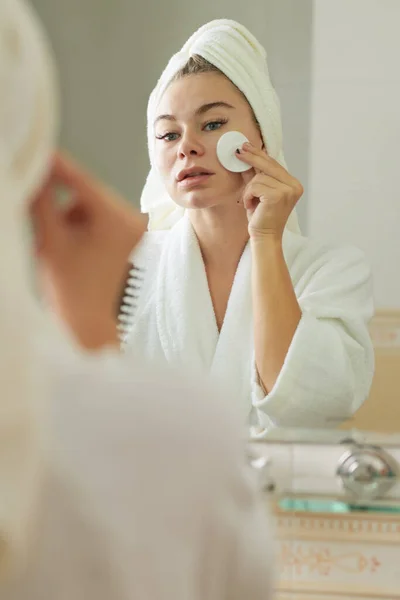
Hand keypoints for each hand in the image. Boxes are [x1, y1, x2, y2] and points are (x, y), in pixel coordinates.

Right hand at [30, 151, 145, 349]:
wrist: (88, 325)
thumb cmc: (72, 290)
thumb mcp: (51, 240)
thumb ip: (41, 201)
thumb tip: (34, 169)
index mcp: (117, 220)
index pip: (82, 181)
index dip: (56, 165)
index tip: (38, 147)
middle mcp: (130, 221)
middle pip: (85, 193)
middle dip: (57, 194)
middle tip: (33, 190)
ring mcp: (129, 231)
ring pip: (87, 206)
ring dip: (64, 213)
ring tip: (50, 239)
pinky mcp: (123, 239)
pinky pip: (94, 220)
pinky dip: (75, 225)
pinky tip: (63, 243)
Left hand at [237, 142, 302, 239]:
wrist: (265, 237)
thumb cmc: (262, 217)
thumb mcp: (259, 192)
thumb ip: (256, 175)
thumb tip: (246, 156)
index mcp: (293, 184)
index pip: (274, 164)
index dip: (260, 155)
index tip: (247, 147)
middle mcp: (294, 186)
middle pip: (269, 165)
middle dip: (252, 158)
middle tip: (238, 151)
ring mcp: (287, 190)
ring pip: (259, 177)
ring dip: (249, 189)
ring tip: (249, 202)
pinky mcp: (277, 196)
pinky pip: (255, 186)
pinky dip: (248, 195)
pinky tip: (249, 205)